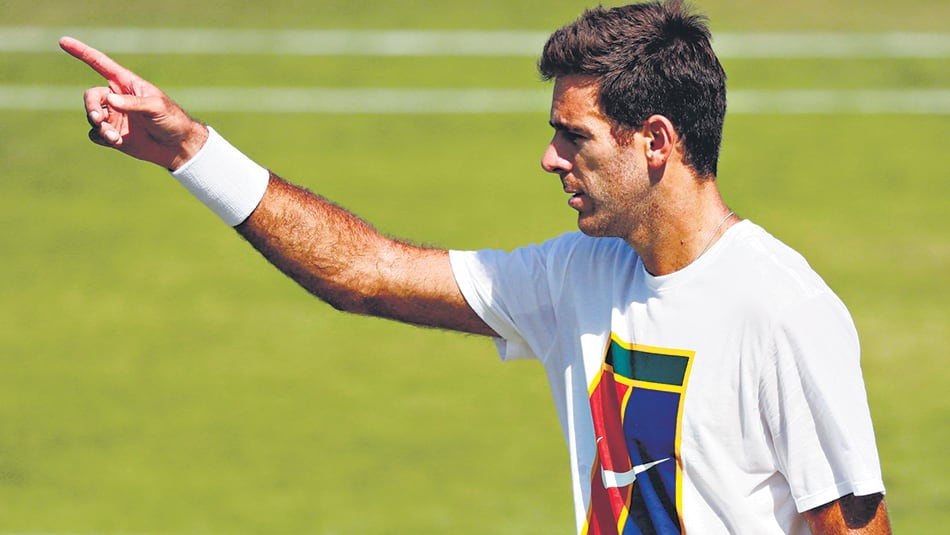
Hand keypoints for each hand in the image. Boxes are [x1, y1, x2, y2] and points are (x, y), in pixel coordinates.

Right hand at [59, 36, 207, 169]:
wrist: (178, 145)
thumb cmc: (171, 119)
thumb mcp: (156, 107)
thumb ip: (133, 103)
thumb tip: (110, 101)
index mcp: (126, 84)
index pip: (100, 64)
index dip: (82, 52)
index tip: (63, 41)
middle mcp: (117, 98)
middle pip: (92, 96)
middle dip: (91, 106)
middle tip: (99, 118)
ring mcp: (114, 117)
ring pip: (92, 116)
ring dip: (99, 126)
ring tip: (112, 136)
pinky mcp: (113, 134)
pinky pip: (95, 134)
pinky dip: (100, 137)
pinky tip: (114, 141)